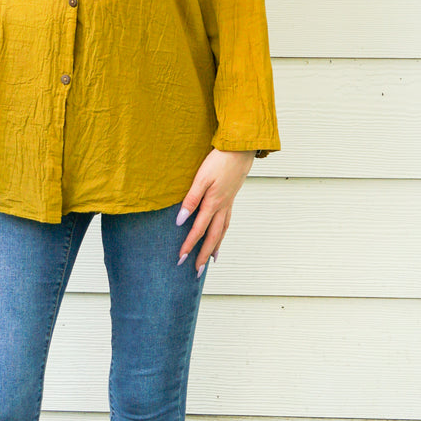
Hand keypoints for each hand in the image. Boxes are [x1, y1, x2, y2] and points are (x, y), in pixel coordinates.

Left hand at [176, 147, 255, 273]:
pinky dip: (223, 233)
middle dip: (203, 254)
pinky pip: (227, 222)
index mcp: (213, 204)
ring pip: (222, 231)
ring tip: (210, 261)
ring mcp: (228, 204)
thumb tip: (181, 220)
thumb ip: (191, 199)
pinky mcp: (231, 198)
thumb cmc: (219, 161)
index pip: (198, 230)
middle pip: (212, 236)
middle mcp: (222, 207)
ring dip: (215, 247)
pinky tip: (220, 236)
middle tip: (196, 271)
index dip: (189, 245)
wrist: (240, 150)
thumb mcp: (201, 178)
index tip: (181, 258)